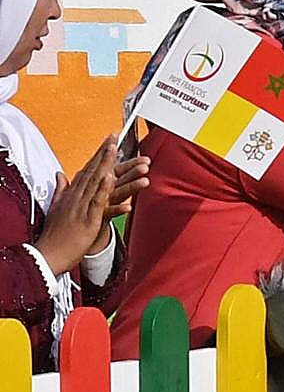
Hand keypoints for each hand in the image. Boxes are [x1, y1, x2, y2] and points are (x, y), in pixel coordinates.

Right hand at [35, 137, 117, 275]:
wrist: (50, 252)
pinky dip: (109, 197)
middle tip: (115, 138)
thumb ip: (61, 189)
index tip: (109, 139)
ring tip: (126, 158)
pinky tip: (118, 189)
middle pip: (95, 172)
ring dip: (114, 171)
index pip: (88, 168)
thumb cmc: (56, 231)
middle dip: (106, 155)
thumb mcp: (57, 206)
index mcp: (73, 193)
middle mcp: (78, 196)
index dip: (100, 153)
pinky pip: (102, 206)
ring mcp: (84, 207)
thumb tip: (60, 174)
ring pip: (102, 185)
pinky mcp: (90, 220)